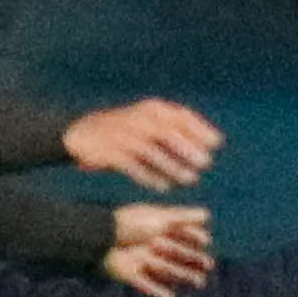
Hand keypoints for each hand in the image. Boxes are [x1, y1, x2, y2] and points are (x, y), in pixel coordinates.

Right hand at [56, 96, 220, 187]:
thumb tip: (210, 143)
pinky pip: (131, 165)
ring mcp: (121, 135)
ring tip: (190, 179)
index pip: (180, 116)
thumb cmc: (125, 130)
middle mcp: (137, 119)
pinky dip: (148, 176)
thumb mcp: (149, 121)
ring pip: (151, 151)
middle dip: (188, 149)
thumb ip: (176, 128)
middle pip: (167, 133)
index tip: (217, 143)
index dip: (200, 128)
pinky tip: (162, 187)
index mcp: (151, 109)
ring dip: (172, 166)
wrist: (80, 134)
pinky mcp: (108, 151)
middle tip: (206, 163)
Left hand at [103, 203, 211, 296]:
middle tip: (209, 267)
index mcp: (156, 230)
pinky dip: (158, 292)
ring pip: (166, 269)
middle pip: (176, 254)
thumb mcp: (159, 218)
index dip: (195, 239)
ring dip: (183, 275)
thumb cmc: (130, 224)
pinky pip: (145, 284)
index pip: (180, 234)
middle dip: (194, 260)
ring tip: (199, 283)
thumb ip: (183, 217)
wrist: (98, 238)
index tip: (206, 242)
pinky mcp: (129, 274)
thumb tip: (208, 215)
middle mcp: (150, 245)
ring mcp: (140, 260)